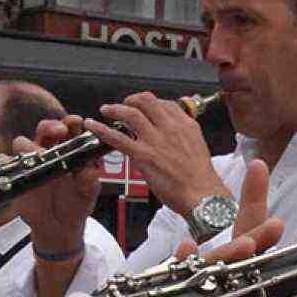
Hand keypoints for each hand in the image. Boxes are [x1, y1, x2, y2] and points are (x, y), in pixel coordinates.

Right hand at [17, 115, 102, 256]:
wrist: (58, 227)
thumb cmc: (75, 205)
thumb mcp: (88, 193)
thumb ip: (89, 180)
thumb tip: (89, 170)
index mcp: (68, 151)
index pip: (68, 130)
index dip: (70, 123)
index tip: (76, 122)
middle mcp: (48, 152)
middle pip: (44, 129)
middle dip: (51, 126)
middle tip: (60, 131)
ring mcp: (30, 162)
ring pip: (22, 143)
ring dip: (28, 146)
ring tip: (38, 155)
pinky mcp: (15, 174)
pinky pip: (3, 162)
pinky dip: (3, 162)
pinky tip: (9, 167)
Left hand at [84, 93, 228, 211]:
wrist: (203, 196)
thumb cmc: (201, 179)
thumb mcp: (198, 147)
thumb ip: (184, 137)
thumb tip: (174, 135)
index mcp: (185, 125)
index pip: (164, 103)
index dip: (150, 103)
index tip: (144, 108)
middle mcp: (170, 128)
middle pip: (146, 101)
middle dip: (131, 100)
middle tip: (124, 105)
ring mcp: (155, 140)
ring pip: (130, 113)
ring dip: (114, 109)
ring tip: (106, 110)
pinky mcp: (143, 156)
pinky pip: (117, 138)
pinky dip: (102, 129)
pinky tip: (93, 126)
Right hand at [150, 160, 296, 296]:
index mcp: (247, 286)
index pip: (254, 239)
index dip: (257, 207)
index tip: (262, 170)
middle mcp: (219, 285)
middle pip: (229, 245)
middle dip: (247, 226)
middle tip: (271, 224)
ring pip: (204, 265)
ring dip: (223, 253)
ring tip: (246, 246)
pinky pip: (171, 290)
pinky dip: (179, 271)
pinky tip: (186, 255)